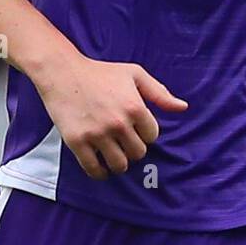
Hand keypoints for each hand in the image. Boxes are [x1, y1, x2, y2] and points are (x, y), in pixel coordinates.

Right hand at [34, 52, 187, 179]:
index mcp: (135, 107)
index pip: (152, 136)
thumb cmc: (100, 72)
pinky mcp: (77, 142)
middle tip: (123, 141)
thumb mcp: (134, 74)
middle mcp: (118, 123)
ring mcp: (97, 134)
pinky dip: (100, 172)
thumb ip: (159, 93)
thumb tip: (183, 108)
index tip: (135, 128)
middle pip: (138, 153)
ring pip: (119, 165)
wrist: (62, 72)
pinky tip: (100, 165)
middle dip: (133, 148)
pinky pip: (94, 169)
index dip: (145, 133)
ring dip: (119, 162)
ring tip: (113, 154)